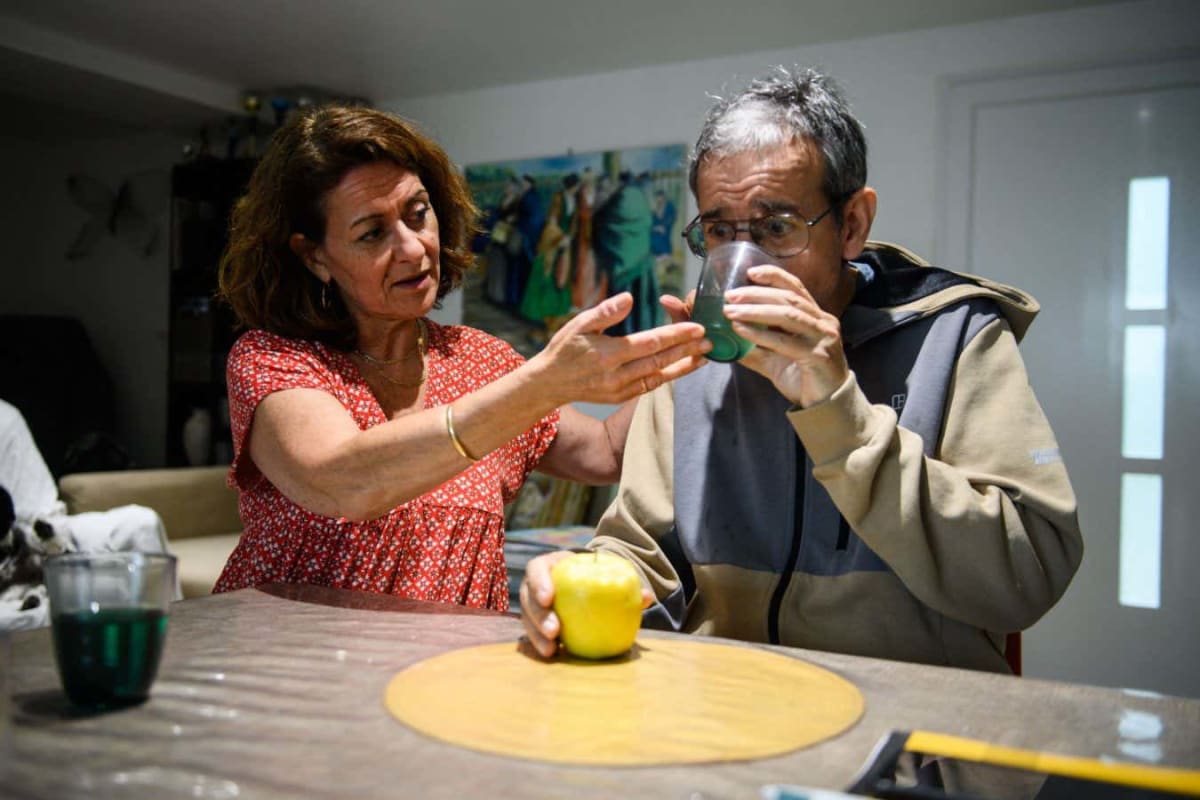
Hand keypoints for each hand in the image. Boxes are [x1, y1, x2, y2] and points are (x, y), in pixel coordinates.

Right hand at [519, 549, 654, 658]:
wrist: (588, 587)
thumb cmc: (597, 578)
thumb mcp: (608, 576)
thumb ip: (626, 585)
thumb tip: (646, 597)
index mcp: (551, 566)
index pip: (537, 568)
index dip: (539, 582)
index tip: (549, 598)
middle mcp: (536, 584)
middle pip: (528, 597)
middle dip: (538, 615)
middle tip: (555, 631)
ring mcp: (533, 605)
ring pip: (527, 618)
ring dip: (536, 635)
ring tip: (551, 650)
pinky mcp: (535, 623)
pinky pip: (532, 634)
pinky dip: (540, 644)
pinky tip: (552, 656)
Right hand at [532, 292, 710, 404]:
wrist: (549, 382)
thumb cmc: (564, 349)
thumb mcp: (579, 324)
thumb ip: (606, 312)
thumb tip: (628, 298)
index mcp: (608, 353)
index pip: (650, 342)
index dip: (676, 334)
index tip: (697, 327)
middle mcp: (617, 374)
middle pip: (660, 360)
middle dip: (687, 350)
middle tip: (710, 340)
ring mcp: (620, 389)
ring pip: (658, 376)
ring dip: (683, 366)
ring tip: (703, 356)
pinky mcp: (620, 398)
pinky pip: (649, 386)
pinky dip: (667, 377)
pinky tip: (680, 368)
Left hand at [722, 266, 849, 406]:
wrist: (825, 406)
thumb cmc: (802, 378)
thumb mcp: (774, 358)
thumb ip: (755, 346)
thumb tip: (725, 337)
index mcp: (816, 317)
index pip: (796, 288)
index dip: (774, 276)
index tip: (750, 272)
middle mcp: (823, 322)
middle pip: (789, 298)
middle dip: (757, 293)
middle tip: (730, 296)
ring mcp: (823, 338)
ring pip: (788, 315)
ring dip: (755, 310)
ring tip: (730, 311)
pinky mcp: (818, 356)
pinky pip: (786, 341)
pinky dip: (761, 334)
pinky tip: (741, 330)